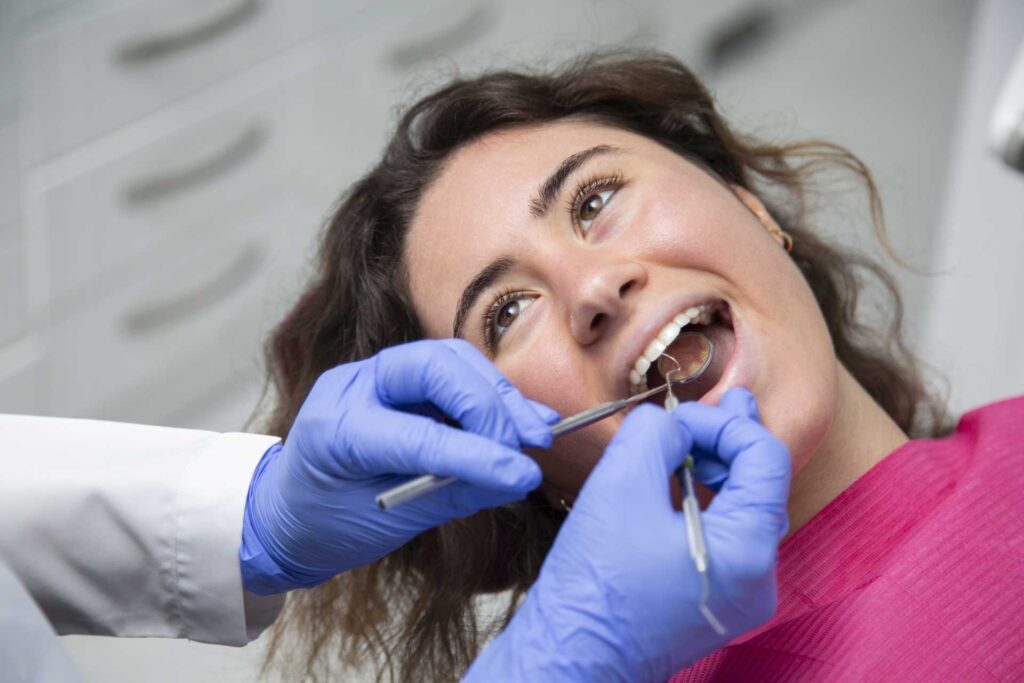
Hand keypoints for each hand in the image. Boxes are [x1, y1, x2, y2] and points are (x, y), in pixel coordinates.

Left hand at [239, 339, 557, 594]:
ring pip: (450, 360)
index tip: (522, 475)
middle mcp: (352, 387)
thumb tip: (516, 479)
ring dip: (498, 394)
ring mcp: (373, 374)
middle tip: (530, 443)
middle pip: (434, 367)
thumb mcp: (387, 524)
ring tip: (537, 433)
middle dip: (489, 404)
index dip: (476, 453)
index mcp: (335, 431)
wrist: (286, 509)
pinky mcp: (397, 376)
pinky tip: (526, 417)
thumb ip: (451, 494)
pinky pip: (453, 372)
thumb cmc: (327, 523)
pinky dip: (492, 394)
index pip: (418, 434)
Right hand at [464, 388, 790, 681]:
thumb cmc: (594, 581)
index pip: (764, 460)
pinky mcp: (713, 604)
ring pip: (744, 513)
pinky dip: (709, 503)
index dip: (725, 424)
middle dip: (732, 440)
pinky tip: (686, 481)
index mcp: (748, 551)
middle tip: (719, 403)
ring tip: (701, 436)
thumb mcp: (620, 482)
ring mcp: (739, 597)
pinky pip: (726, 539)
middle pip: (762, 487)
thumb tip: (673, 423)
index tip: (681, 417)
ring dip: (721, 469)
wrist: (570, 654)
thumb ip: (656, 432)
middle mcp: (758, 580)